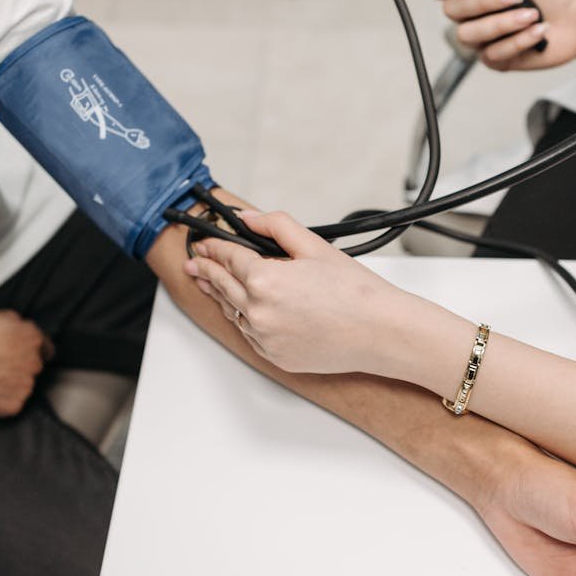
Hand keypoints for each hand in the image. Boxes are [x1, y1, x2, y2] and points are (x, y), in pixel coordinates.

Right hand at [0, 309, 50, 416]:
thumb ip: (9, 324)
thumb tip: (11, 326)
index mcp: (30, 337)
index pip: (45, 347)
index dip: (31, 351)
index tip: (22, 354)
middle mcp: (34, 361)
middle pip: (32, 367)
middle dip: (17, 367)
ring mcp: (25, 385)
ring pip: (21, 386)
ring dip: (7, 385)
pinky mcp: (14, 405)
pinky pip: (9, 404)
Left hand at [183, 211, 426, 374]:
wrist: (380, 332)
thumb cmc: (356, 293)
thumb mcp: (314, 246)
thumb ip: (276, 226)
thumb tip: (248, 219)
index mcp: (265, 280)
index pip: (229, 258)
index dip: (214, 248)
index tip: (206, 243)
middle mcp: (259, 312)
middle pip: (223, 286)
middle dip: (207, 272)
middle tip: (195, 264)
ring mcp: (265, 338)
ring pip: (233, 313)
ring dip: (222, 296)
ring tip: (211, 285)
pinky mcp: (275, 357)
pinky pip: (250, 335)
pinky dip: (244, 320)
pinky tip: (244, 310)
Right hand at [433, 0, 575, 70]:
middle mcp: (469, 15)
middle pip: (453, 10)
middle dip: (484, 1)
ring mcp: (481, 39)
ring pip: (470, 35)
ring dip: (503, 24)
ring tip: (532, 15)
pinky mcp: (496, 60)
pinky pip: (494, 54)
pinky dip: (520, 41)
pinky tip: (539, 31)